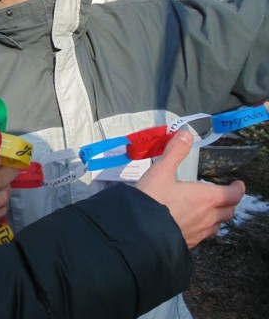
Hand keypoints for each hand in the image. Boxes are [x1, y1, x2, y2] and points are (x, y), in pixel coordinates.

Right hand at [136, 130, 244, 248]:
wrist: (139, 231)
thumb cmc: (153, 198)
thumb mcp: (161, 171)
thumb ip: (175, 152)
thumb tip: (185, 134)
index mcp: (205, 197)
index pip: (232, 194)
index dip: (237, 189)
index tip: (238, 184)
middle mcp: (207, 216)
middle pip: (228, 211)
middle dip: (229, 202)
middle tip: (224, 195)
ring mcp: (199, 232)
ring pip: (217, 225)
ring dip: (218, 217)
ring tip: (210, 210)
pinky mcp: (188, 243)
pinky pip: (204, 236)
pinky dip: (204, 228)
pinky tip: (192, 225)